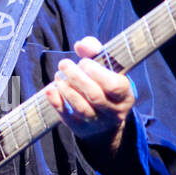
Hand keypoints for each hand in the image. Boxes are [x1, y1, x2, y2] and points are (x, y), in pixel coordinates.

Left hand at [42, 36, 135, 154]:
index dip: (96, 72)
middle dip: (77, 77)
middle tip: (64, 64)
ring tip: (58, 76)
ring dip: (66, 89)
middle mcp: (114, 112)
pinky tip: (50, 89)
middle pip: (95, 96)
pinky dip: (57, 102)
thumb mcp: (108, 69)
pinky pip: (67, 117)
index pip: (114, 85)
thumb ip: (96, 52)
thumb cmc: (105, 86)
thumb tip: (81, 45)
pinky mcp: (81, 129)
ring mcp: (98, 123)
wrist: (105, 122)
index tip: (83, 61)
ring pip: (81, 107)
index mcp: (125, 95)